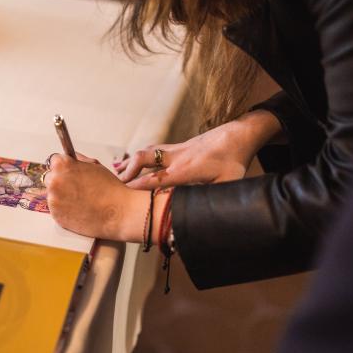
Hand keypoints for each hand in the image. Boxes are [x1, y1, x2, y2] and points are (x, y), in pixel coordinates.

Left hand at [44, 153, 148, 241]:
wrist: (119, 213)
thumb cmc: (111, 190)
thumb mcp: (95, 166)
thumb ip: (78, 160)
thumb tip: (69, 157)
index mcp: (63, 165)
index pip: (53, 160)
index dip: (63, 166)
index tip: (67, 171)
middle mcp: (54, 181)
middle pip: (49, 177)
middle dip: (60, 181)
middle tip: (76, 188)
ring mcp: (53, 199)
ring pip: (52, 194)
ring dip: (61, 196)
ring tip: (81, 200)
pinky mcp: (55, 215)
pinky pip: (56, 209)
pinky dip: (64, 209)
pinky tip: (78, 209)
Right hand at [115, 110, 281, 189]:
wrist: (238, 135)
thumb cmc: (234, 160)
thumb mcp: (229, 183)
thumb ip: (213, 198)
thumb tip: (206, 217)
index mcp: (186, 169)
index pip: (157, 178)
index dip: (139, 185)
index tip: (123, 192)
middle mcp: (176, 158)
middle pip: (144, 159)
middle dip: (128, 171)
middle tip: (115, 183)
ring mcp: (175, 150)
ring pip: (146, 152)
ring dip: (130, 162)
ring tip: (114, 171)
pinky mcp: (177, 146)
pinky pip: (153, 149)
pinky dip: (139, 155)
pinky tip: (131, 159)